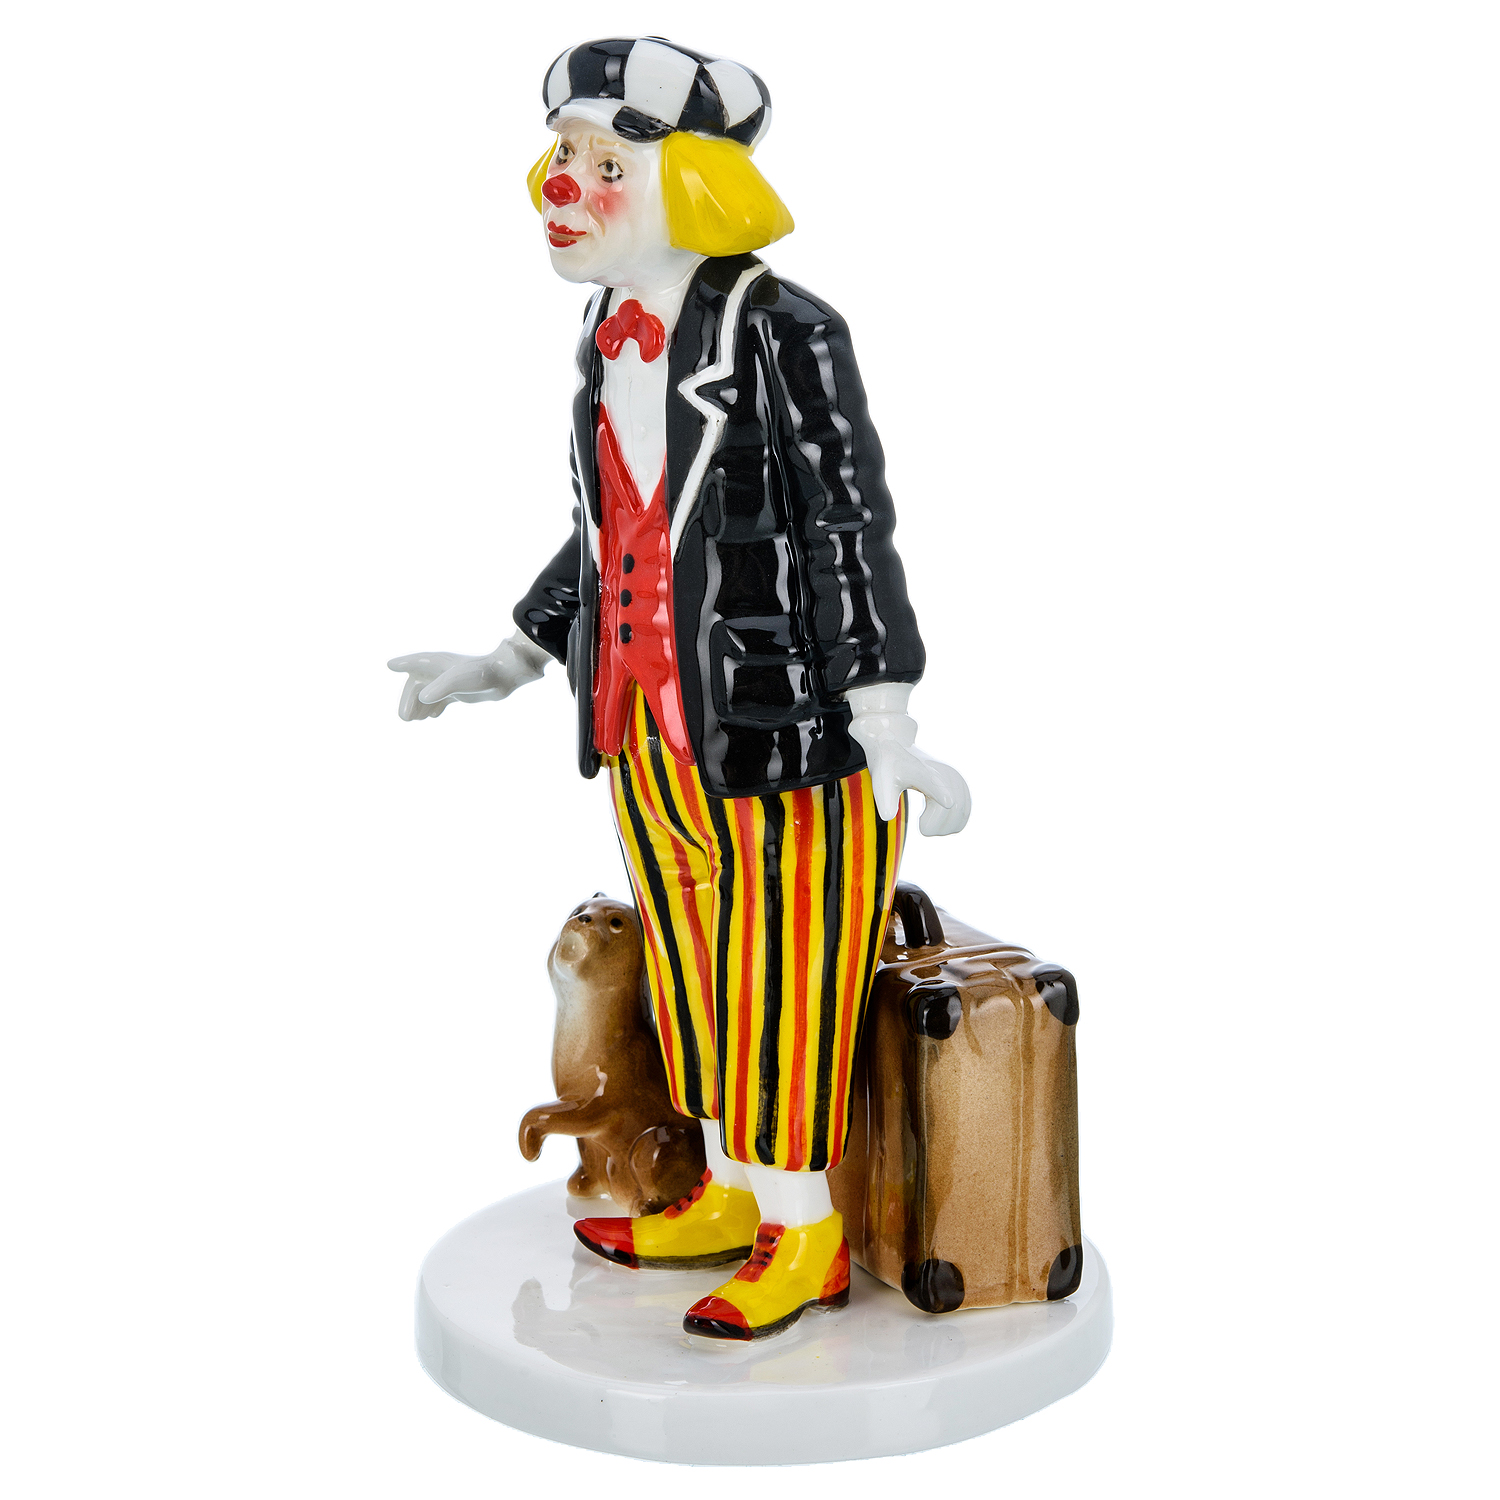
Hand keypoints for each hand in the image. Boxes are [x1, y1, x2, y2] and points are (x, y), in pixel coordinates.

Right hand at [387, 631, 549, 720]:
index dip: (403, 664)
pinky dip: (434, 707)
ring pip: (428, 693)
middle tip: (405, 718)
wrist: (506, 677)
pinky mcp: (461, 690)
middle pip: (418, 685)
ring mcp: (451, 680)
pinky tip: (432, 717)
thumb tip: (422, 698)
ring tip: (412, 720)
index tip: (391, 665)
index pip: (416, 663)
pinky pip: (442, 699)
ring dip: (419, 705)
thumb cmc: (482, 675)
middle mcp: (442, 671)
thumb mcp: (458, 680)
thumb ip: (439, 689)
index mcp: (438, 664)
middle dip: (409, 700)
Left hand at [845, 683, 970, 835]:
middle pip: (952, 805)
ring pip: (962, 809)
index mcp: (921, 771)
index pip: (933, 782)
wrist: (899, 748)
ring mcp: (953, 777)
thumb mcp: (882, 783)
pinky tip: (940, 823)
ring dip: (947, 825)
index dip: (941, 792)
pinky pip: (966, 808)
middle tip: (922, 828)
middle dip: (938, 824)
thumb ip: (885, 800)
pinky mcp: (959, 783)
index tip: (947, 802)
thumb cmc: (889, 767)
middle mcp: (942, 772)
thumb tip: (888, 817)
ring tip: (927, 825)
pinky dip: (956, 821)